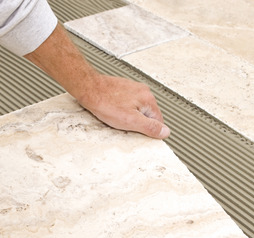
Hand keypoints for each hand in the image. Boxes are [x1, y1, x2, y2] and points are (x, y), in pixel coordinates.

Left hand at [25, 24, 169, 138]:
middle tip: (125, 125)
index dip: (148, 130)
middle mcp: (143, 91)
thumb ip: (150, 127)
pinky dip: (122, 109)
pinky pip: (128, 103)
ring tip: (117, 117)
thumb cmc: (105, 103)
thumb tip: (165, 132)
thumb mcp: (131, 121)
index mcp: (148, 99)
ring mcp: (133, 89)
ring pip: (137, 109)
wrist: (88, 89)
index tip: (138, 133)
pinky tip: (113, 111)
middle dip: (138, 123)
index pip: (158, 121)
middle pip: (148, 115)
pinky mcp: (123, 89)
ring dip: (129, 116)